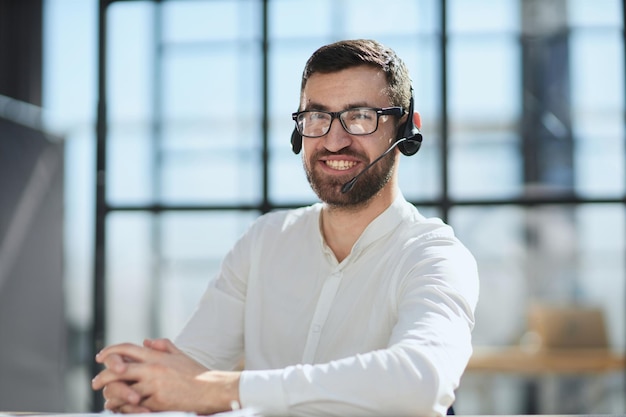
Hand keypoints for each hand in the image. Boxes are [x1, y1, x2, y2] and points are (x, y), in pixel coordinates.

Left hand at [92, 338, 240, 413]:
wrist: (210, 389)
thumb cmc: (195, 373)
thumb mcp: (180, 354)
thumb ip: (162, 346)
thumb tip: (145, 341)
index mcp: (157, 357)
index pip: (127, 349)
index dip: (110, 351)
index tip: (100, 357)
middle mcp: (153, 369)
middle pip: (118, 370)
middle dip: (102, 377)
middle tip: (95, 383)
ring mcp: (154, 386)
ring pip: (124, 391)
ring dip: (113, 397)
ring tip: (109, 400)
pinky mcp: (158, 402)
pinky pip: (135, 407)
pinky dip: (127, 409)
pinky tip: (123, 409)